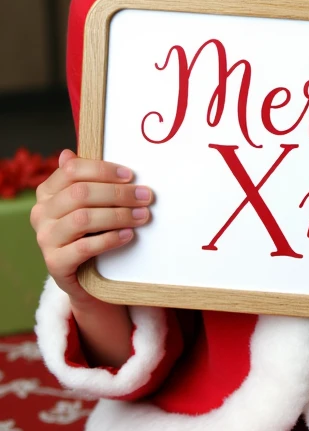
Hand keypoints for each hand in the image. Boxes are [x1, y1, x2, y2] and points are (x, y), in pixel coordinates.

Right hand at [30, 149, 154, 305]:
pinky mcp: (54, 262)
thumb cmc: (88, 232)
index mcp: (47, 192)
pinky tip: (128, 235)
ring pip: (83, 219)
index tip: (130, 175)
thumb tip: (68, 153)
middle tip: (145, 196)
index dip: (103, 170)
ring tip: (141, 216)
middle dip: (118, 193)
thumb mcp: (86, 204)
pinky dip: (110, 239)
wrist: (83, 277)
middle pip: (81, 193)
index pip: (72, 170)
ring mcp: (45, 238)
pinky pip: (84, 247)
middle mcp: (41, 213)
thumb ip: (83, 180)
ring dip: (118, 215)